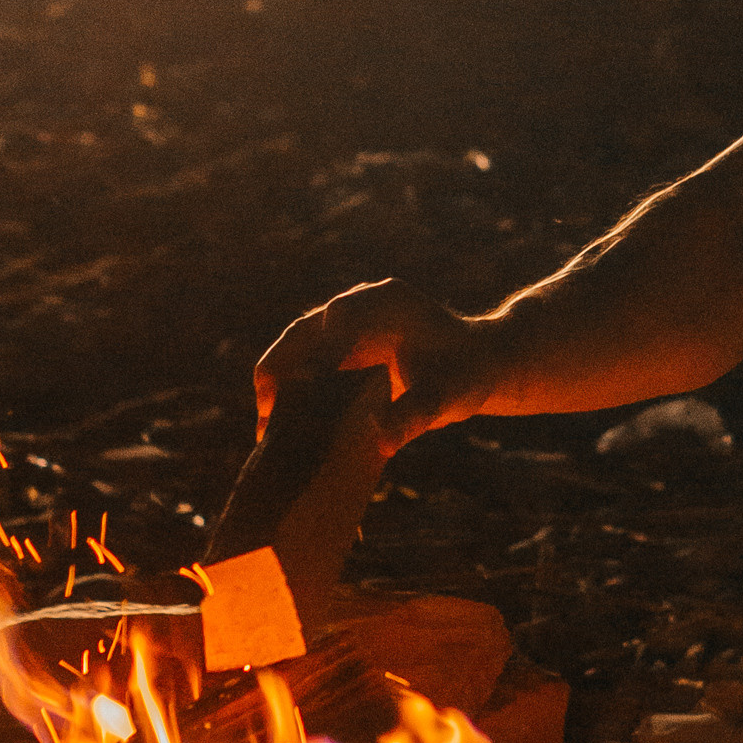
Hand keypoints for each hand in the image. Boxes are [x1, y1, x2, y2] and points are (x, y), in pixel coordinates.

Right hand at [254, 278, 510, 448]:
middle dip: (277, 372)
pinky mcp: (340, 347)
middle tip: (267, 420)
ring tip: (267, 431)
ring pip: (297, 348)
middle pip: (303, 332)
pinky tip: (284, 429)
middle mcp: (360, 306)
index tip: (296, 394)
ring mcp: (346, 325)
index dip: (311, 354)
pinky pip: (305, 365)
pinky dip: (291, 393)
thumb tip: (379, 440)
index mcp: (387, 301)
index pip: (337, 318)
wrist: (475, 365)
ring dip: (277, 385)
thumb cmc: (465, 375)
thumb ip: (415, 414)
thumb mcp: (448, 398)